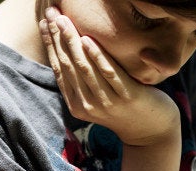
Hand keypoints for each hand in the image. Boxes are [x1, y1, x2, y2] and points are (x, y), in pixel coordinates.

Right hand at [39, 7, 179, 146]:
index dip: (50, 44)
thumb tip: (68, 51)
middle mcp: (88, 104)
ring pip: (85, 68)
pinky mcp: (128, 97)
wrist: (151, 132)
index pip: (59, 69)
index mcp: (77, 104)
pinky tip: (88, 39)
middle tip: (51, 12)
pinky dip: (98, 56)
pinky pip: (110, 74)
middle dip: (57, 37)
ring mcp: (107, 102)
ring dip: (72, 41)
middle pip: (68, 65)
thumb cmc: (123, 108)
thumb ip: (83, 82)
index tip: (44, 22)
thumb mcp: (97, 98)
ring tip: (64, 20)